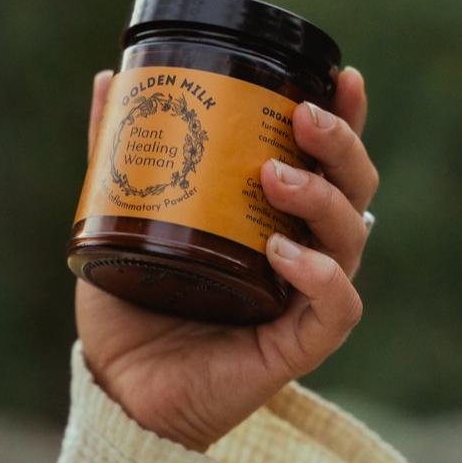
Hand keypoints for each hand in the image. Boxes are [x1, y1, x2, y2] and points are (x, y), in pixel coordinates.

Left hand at [75, 68, 377, 451]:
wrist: (118, 383)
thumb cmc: (129, 301)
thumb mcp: (120, 214)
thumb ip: (117, 152)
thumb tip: (108, 79)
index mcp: (271, 218)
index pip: (323, 162)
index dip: (346, 121)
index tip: (343, 79)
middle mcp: (298, 251)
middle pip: (352, 191)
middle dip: (340, 148)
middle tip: (304, 118)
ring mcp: (300, 299)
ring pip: (351, 240)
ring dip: (322, 199)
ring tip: (276, 176)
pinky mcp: (295, 346)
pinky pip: (336, 310)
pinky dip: (320, 276)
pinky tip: (282, 252)